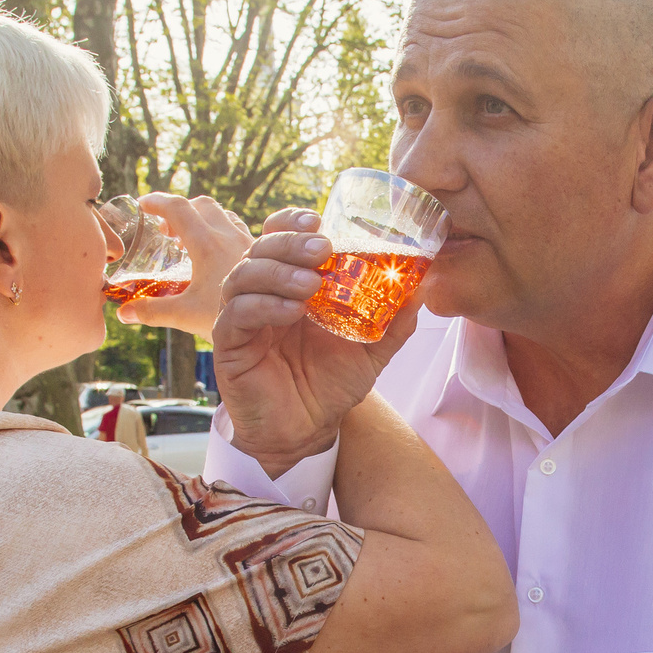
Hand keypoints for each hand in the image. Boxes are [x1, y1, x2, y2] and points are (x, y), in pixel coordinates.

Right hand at [114, 194, 252, 338]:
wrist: (277, 329)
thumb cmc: (230, 320)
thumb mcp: (185, 316)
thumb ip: (152, 311)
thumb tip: (123, 313)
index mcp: (206, 245)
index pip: (177, 208)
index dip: (157, 202)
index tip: (142, 205)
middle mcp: (228, 237)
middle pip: (202, 205)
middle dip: (181, 209)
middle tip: (167, 229)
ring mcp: (247, 243)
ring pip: (224, 216)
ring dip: (204, 219)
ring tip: (191, 240)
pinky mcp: (264, 254)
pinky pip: (240, 231)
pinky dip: (223, 232)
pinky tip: (221, 256)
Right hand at [214, 210, 418, 476]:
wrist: (308, 432)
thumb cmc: (331, 385)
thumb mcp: (371, 348)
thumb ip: (394, 319)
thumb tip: (423, 286)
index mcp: (289, 285)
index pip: (278, 237)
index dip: (292, 223)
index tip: (319, 220)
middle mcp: (261, 295)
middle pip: (260, 249)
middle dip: (289, 243)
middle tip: (322, 249)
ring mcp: (241, 319)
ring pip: (243, 277)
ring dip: (277, 273)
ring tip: (310, 283)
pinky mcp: (229, 346)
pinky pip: (235, 315)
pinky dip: (263, 306)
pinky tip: (291, 311)